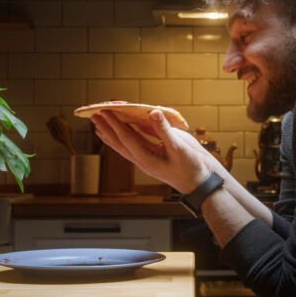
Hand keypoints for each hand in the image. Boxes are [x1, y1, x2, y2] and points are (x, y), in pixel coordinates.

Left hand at [91, 109, 215, 193]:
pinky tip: (124, 130)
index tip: (104, 112)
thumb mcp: (180, 147)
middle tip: (93, 116)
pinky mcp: (154, 157)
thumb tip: (153, 112)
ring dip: (112, 134)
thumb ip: (164, 129)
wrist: (201, 184)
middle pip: (119, 143)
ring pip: (124, 145)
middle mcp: (143, 160)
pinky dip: (127, 136)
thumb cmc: (192, 168)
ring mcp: (148, 159)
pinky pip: (135, 145)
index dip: (114, 124)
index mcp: (147, 159)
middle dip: (106, 129)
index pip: (126, 138)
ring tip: (100, 125)